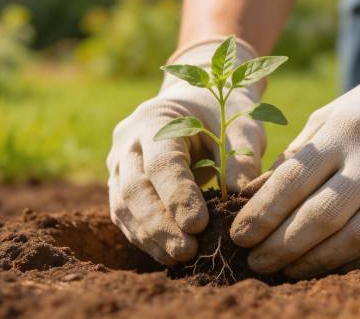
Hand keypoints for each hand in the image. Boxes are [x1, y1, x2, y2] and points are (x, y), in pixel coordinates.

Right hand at [107, 38, 265, 264]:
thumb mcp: (239, 127)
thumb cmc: (221, 113)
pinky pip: (124, 216)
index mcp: (155, 118)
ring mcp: (118, 163)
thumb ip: (240, 159)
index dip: (178, 196)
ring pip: (123, 206)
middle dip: (161, 224)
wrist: (194, 101)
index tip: (199, 225)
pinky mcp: (118, 184)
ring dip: (151, 237)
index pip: (161, 163)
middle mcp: (128, 141)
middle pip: (135, 188)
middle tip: (188, 251)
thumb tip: (241, 202)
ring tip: (180, 259)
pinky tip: (167, 255)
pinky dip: (145, 238)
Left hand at [230, 26, 359, 277]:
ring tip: (288, 270)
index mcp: (342, 130)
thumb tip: (252, 199)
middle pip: (322, 215)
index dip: (261, 214)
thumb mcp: (330, 118)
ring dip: (316, 262)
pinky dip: (358, 262)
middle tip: (256, 262)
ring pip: (357, 237)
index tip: (239, 236)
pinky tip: (332, 267)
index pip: (293, 180)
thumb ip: (295, 157)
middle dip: (282, 245)